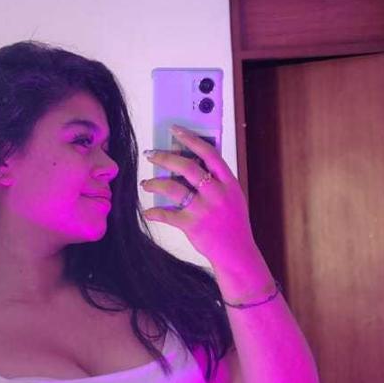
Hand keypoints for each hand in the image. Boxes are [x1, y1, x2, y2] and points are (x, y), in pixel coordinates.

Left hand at [140, 123, 257, 269]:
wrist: (237, 252)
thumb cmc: (233, 223)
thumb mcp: (233, 197)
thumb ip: (217, 180)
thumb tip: (192, 162)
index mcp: (228, 183)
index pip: (208, 154)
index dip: (190, 139)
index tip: (175, 130)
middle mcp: (216, 193)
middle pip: (186, 167)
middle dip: (164, 157)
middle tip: (151, 154)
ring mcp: (204, 209)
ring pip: (172, 187)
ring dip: (154, 183)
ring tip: (146, 183)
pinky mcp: (192, 225)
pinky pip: (166, 214)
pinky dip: (154, 212)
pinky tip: (148, 211)